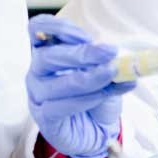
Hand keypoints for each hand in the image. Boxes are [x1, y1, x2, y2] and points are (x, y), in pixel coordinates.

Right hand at [27, 15, 134, 157]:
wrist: (97, 128)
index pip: (37, 29)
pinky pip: (59, 107)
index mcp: (48, 50)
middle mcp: (38, 71)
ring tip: (111, 74)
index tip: (86, 35)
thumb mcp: (104, 70)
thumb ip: (106, 60)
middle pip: (46, 56)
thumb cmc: (95, 94)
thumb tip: (120, 55)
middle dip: (81, 54)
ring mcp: (37, 95)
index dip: (58, 28)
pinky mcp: (44, 118)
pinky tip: (102, 96)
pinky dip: (84, 99)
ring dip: (87, 78)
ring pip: (54, 84)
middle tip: (110, 52)